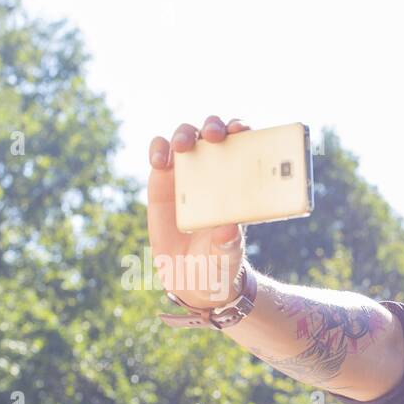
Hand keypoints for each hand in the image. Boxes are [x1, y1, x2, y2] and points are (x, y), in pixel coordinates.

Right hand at [147, 116, 250, 308]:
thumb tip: (228, 228)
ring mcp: (188, 174)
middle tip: (213, 136)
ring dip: (185, 134)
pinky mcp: (162, 182)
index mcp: (240, 183)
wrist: (194, 276)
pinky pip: (160, 154)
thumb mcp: (227, 255)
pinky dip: (158, 149)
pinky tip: (159, 160)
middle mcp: (215, 171)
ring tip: (182, 148)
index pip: (245, 147)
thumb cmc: (220, 261)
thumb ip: (228, 243)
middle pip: (214, 134)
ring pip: (186, 138)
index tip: (242, 131)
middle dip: (214, 127)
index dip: (243, 132)